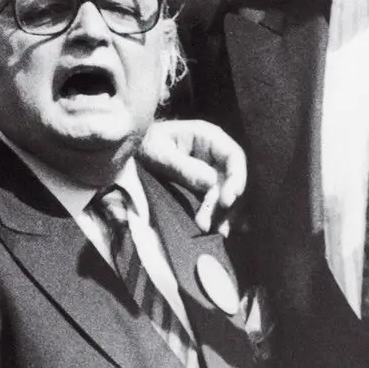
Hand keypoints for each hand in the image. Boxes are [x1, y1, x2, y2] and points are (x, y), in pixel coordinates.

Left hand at [138, 119, 246, 233]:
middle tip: (206, 223)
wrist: (132, 150)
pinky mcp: (203, 188)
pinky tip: (211, 230)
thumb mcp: (158, 152)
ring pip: (224, 195)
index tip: (228, 200)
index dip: (236, 178)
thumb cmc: (145, 143)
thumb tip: (211, 182)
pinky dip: (214, 216)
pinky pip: (214, 203)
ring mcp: (210, 172)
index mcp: (208, 137)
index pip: (233, 156)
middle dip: (222, 203)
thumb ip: (182, 166)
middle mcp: (214, 154)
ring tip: (208, 230)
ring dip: (219, 214)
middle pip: (230, 180)